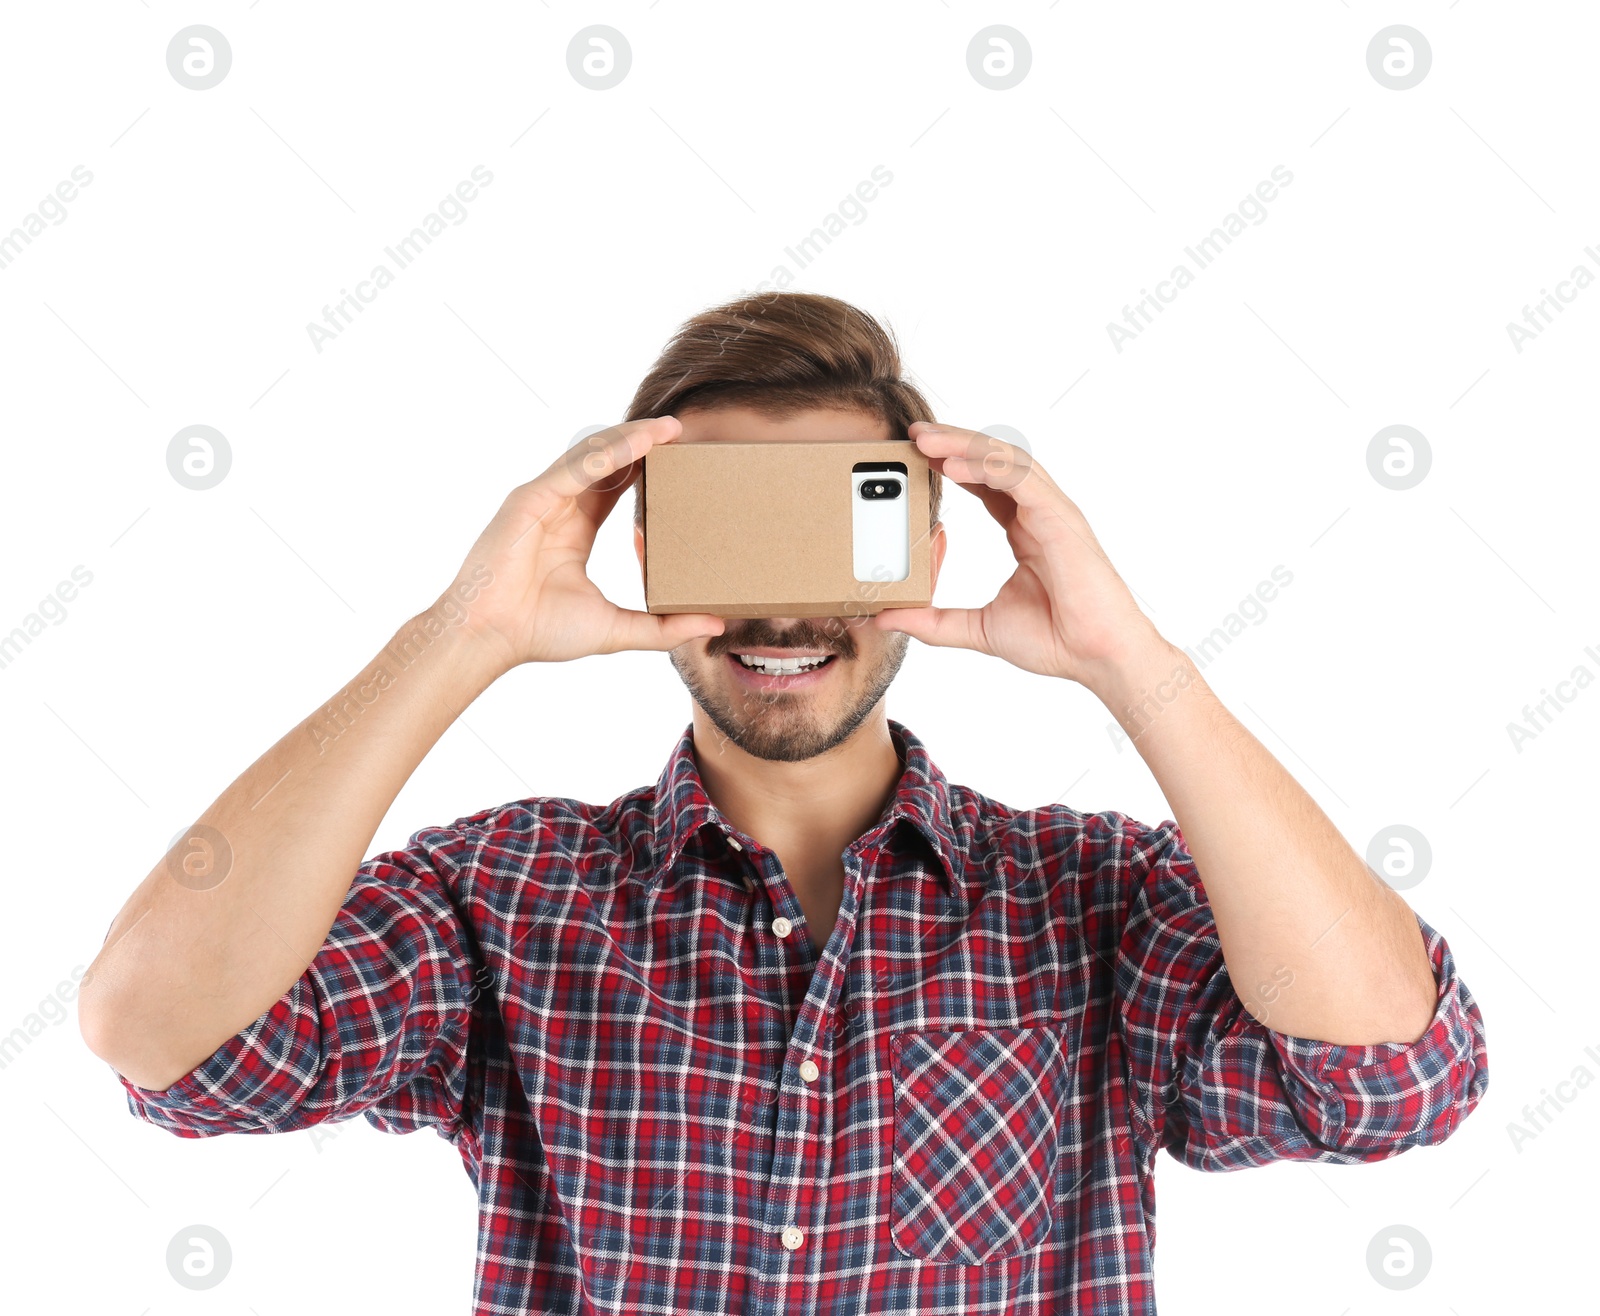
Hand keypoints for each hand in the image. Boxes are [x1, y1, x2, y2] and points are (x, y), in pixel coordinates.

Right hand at [437, 416, 724, 669]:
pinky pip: (573, 468)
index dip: (645, 468)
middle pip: (606, 462)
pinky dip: (605, 454)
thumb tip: (715, 625)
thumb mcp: (615, 629)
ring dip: (630, 438)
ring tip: (668, 427)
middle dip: (641, 442)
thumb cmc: (539, 632)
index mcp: (574, 531)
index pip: (615, 487)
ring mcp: (543, 500)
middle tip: (681, 429)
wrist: (489, 637)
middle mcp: (559, 509)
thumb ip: (662, 627)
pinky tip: (637, 444)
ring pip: (591, 456)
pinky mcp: (529, 499)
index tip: (681, 457)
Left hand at [874, 422, 1165, 694]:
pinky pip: (1020, 479)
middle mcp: (1039, 514)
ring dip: (963, 445)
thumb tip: (888, 618)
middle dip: (952, 443)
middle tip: (913, 432)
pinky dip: (987, 466)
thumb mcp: (978, 630)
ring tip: (925, 438)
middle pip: (993, 462)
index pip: (986, 483)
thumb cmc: (1056, 640)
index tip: (918, 454)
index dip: (953, 464)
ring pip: (1006, 460)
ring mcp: (1052, 513)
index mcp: (1025, 531)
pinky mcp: (1059, 519)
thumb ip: (934, 621)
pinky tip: (954, 463)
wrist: (1097, 658)